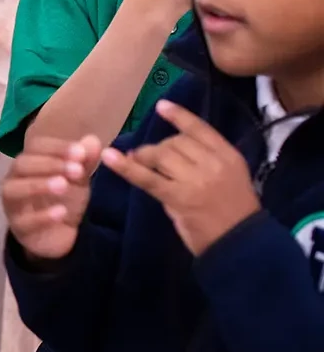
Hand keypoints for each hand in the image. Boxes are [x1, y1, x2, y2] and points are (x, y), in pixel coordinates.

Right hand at [1, 134, 101, 260]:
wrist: (61, 235)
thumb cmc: (65, 201)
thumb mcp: (79, 180)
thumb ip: (84, 161)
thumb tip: (92, 140)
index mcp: (29, 163)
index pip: (35, 147)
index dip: (57, 148)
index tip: (80, 152)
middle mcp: (15, 180)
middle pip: (22, 164)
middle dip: (49, 164)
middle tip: (77, 170)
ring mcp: (13, 205)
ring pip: (14, 190)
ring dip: (38, 185)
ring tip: (63, 185)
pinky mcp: (19, 229)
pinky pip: (24, 221)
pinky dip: (42, 216)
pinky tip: (61, 212)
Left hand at [101, 101, 259, 255]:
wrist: (242, 244)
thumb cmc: (233, 214)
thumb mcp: (229, 179)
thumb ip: (204, 163)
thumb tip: (168, 153)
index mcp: (229, 156)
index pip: (201, 130)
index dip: (180, 116)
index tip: (161, 106)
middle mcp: (213, 163)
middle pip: (176, 142)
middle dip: (158, 147)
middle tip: (146, 157)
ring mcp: (196, 180)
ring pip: (161, 154)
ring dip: (144, 156)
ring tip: (137, 162)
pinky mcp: (178, 196)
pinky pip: (147, 178)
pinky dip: (126, 167)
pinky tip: (109, 157)